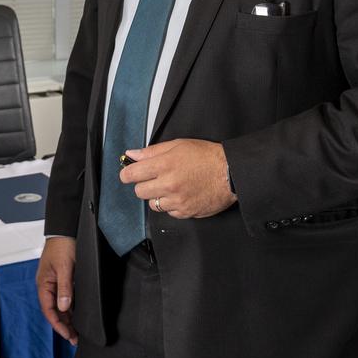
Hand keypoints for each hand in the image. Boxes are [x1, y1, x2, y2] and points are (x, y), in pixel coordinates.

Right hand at [36, 236, 77, 345]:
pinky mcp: (62, 280)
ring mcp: (54, 283)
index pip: (49, 310)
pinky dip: (70, 308)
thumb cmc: (62, 246)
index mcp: (44, 284)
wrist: (65, 230)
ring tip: (77, 331)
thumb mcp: (65, 268)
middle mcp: (48, 286)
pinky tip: (78, 315)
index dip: (58, 325)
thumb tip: (64, 307)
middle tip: (75, 338)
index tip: (68, 335)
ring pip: (60, 306)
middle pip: (54, 311)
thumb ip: (64, 288)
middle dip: (64, 325)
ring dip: (67, 318)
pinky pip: (65, 298)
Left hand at [121, 139, 236, 218]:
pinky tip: (180, 195)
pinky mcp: (186, 212)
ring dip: (157, 196)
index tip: (127, 174)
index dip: (126, 174)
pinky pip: (168, 212)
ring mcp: (177, 200)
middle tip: (153, 179)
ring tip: (170, 187)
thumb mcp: (178, 145)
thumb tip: (132, 154)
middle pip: (139, 191)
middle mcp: (168, 184)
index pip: (132, 174)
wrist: (231, 173)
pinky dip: (171, 205)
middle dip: (143, 184)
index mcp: (164, 165)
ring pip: (152, 204)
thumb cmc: (207, 157)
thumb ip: (152, 151)